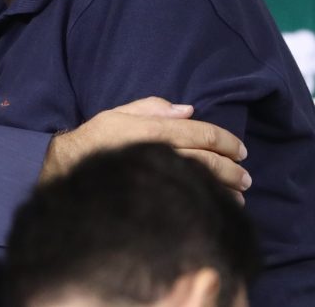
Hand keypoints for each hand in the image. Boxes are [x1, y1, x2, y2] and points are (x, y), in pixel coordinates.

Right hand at [42, 97, 249, 197]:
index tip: (242, 151)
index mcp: (153, 129)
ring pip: (201, 182)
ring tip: (240, 195)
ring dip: (226, 190)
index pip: (201, 133)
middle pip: (207, 160)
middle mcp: (158, 152)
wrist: (66, 168)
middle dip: (232, 170)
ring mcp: (156, 176)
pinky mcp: (153, 196)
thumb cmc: (94, 139)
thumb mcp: (117, 113)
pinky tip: (216, 207)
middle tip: (247, 177)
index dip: (226, 141)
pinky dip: (206, 202)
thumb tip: (188, 110)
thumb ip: (150, 107)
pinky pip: (186, 199)